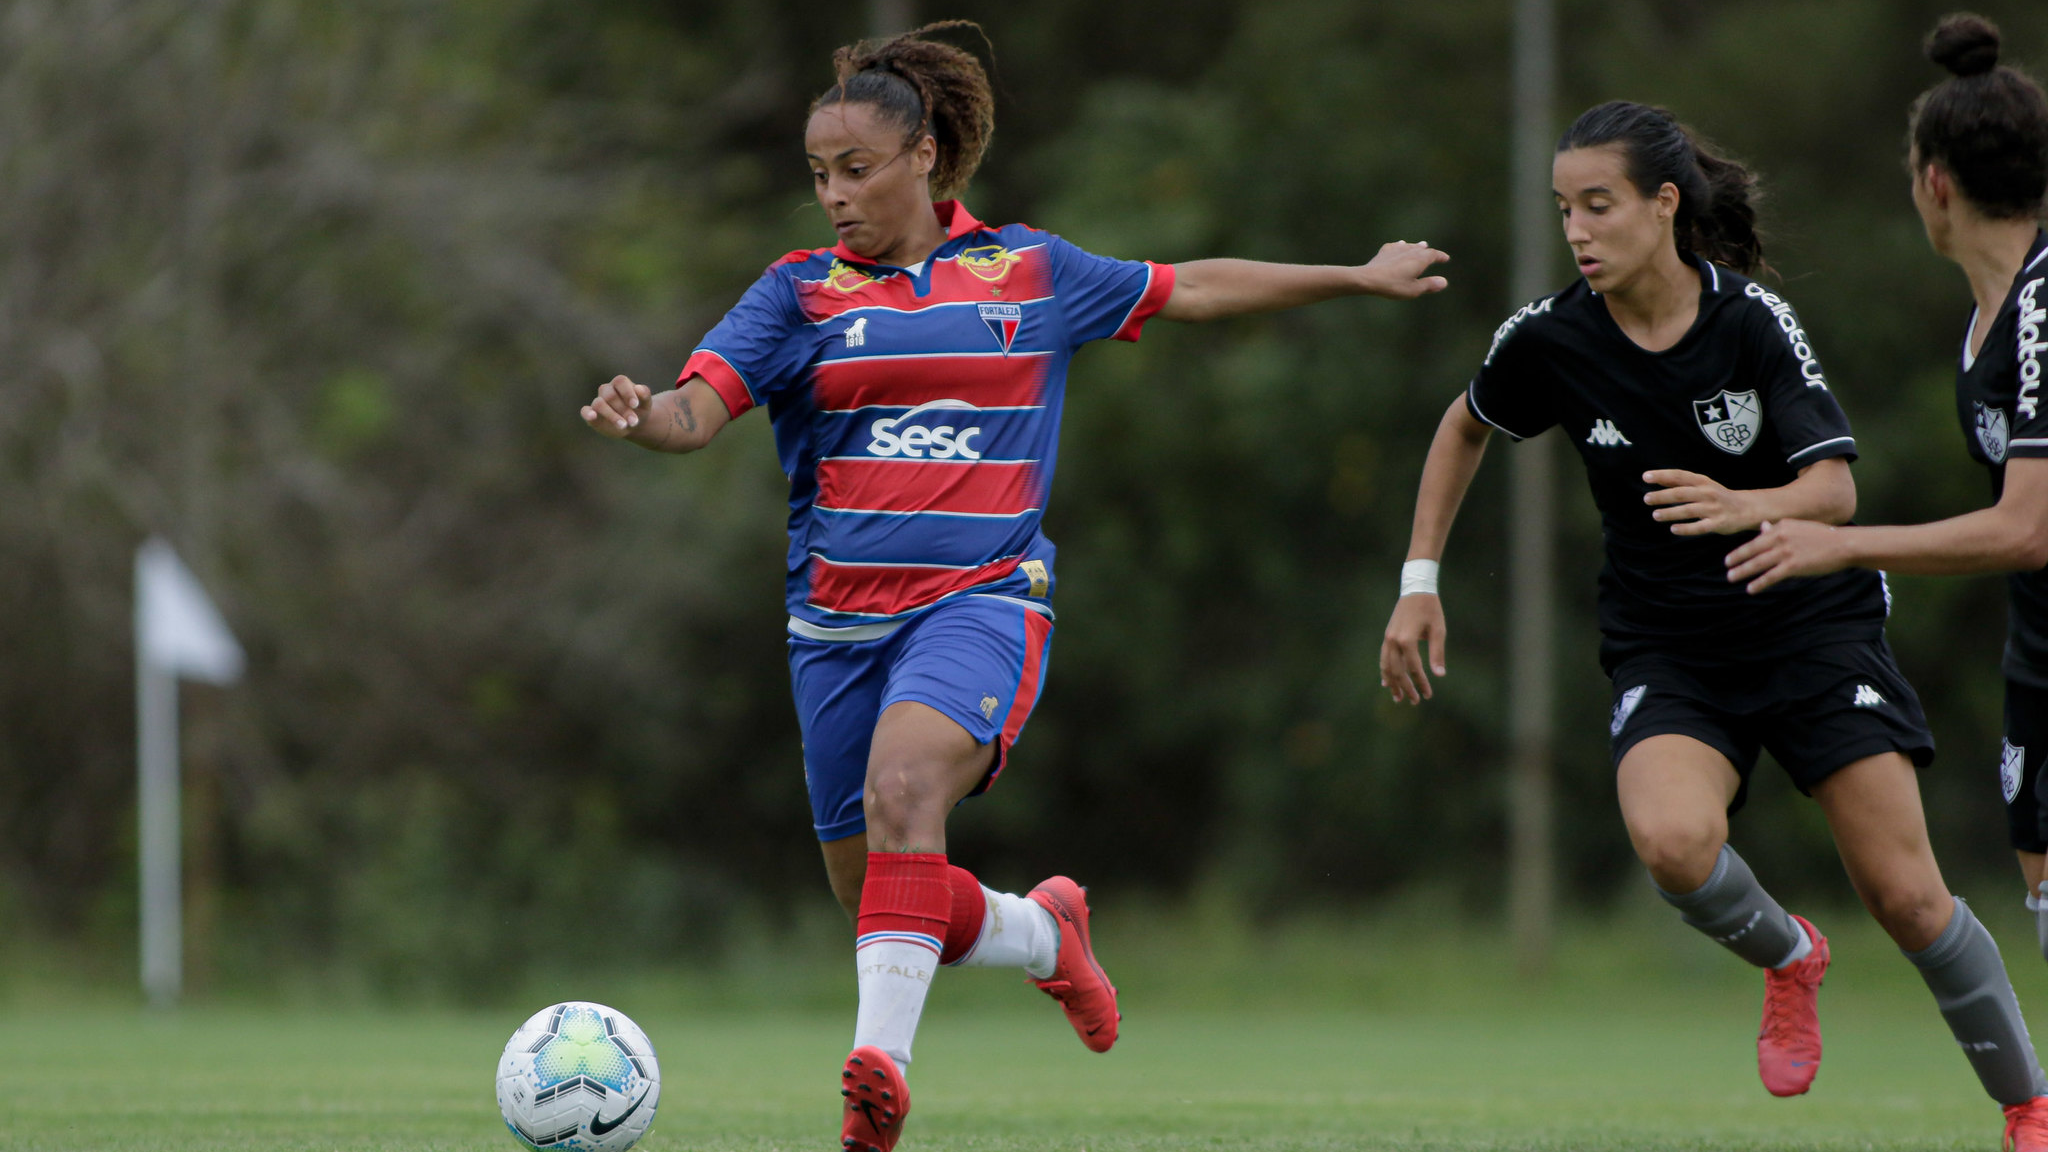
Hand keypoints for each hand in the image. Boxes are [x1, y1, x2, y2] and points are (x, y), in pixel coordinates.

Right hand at [580, 375, 651, 438]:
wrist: (633, 425)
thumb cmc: (639, 410)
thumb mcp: (646, 404)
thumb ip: (645, 394)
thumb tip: (638, 388)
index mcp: (620, 383)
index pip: (620, 381)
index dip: (627, 392)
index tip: (635, 405)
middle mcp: (607, 389)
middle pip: (611, 396)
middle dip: (623, 410)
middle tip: (634, 422)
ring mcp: (598, 401)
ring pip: (599, 404)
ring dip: (611, 415)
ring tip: (623, 425)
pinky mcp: (591, 413)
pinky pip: (584, 411)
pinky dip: (587, 413)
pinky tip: (592, 417)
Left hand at [1357, 241, 1449, 299]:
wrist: (1368, 278)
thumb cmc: (1393, 285)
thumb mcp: (1414, 290)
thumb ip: (1429, 285)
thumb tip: (1444, 282)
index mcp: (1419, 259)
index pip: (1433, 254)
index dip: (1440, 256)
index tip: (1446, 258)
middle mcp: (1409, 251)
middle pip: (1422, 249)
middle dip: (1429, 252)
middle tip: (1433, 253)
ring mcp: (1396, 250)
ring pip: (1410, 246)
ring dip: (1416, 246)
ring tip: (1421, 245)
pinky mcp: (1385, 252)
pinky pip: (1396, 246)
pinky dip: (1401, 245)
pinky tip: (1400, 244)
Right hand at [1380, 594, 1446, 704]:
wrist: (1416, 589)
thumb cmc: (1430, 609)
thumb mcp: (1438, 630)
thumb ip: (1437, 653)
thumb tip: (1440, 675)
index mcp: (1407, 640)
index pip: (1414, 668)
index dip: (1422, 683)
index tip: (1428, 695)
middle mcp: (1393, 641)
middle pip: (1398, 671)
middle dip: (1406, 688)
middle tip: (1415, 701)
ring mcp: (1388, 639)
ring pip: (1387, 667)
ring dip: (1392, 683)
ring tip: (1398, 698)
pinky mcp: (1387, 636)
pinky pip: (1383, 658)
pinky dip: (1385, 671)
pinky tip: (1386, 682)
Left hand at [1643, 469, 1759, 534]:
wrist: (1746, 508)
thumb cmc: (1717, 496)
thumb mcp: (1702, 485)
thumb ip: (1680, 483)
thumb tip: (1656, 478)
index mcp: (1702, 482)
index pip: (1679, 476)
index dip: (1662, 475)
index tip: (1645, 476)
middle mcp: (1707, 493)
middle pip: (1682, 494)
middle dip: (1663, 496)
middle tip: (1646, 499)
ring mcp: (1713, 509)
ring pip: (1689, 510)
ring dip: (1671, 513)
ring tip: (1655, 515)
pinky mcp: (1718, 523)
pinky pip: (1700, 527)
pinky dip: (1686, 528)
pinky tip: (1673, 529)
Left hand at [1724, 518, 1854, 592]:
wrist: (1843, 545)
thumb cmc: (1823, 536)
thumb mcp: (1798, 527)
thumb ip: (1779, 528)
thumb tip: (1762, 527)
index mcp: (1782, 526)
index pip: (1757, 539)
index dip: (1742, 549)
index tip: (1731, 557)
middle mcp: (1781, 537)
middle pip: (1752, 550)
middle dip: (1736, 559)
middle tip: (1726, 567)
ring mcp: (1786, 552)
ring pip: (1758, 563)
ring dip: (1742, 571)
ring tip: (1732, 577)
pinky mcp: (1793, 566)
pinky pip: (1771, 576)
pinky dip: (1759, 583)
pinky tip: (1750, 588)